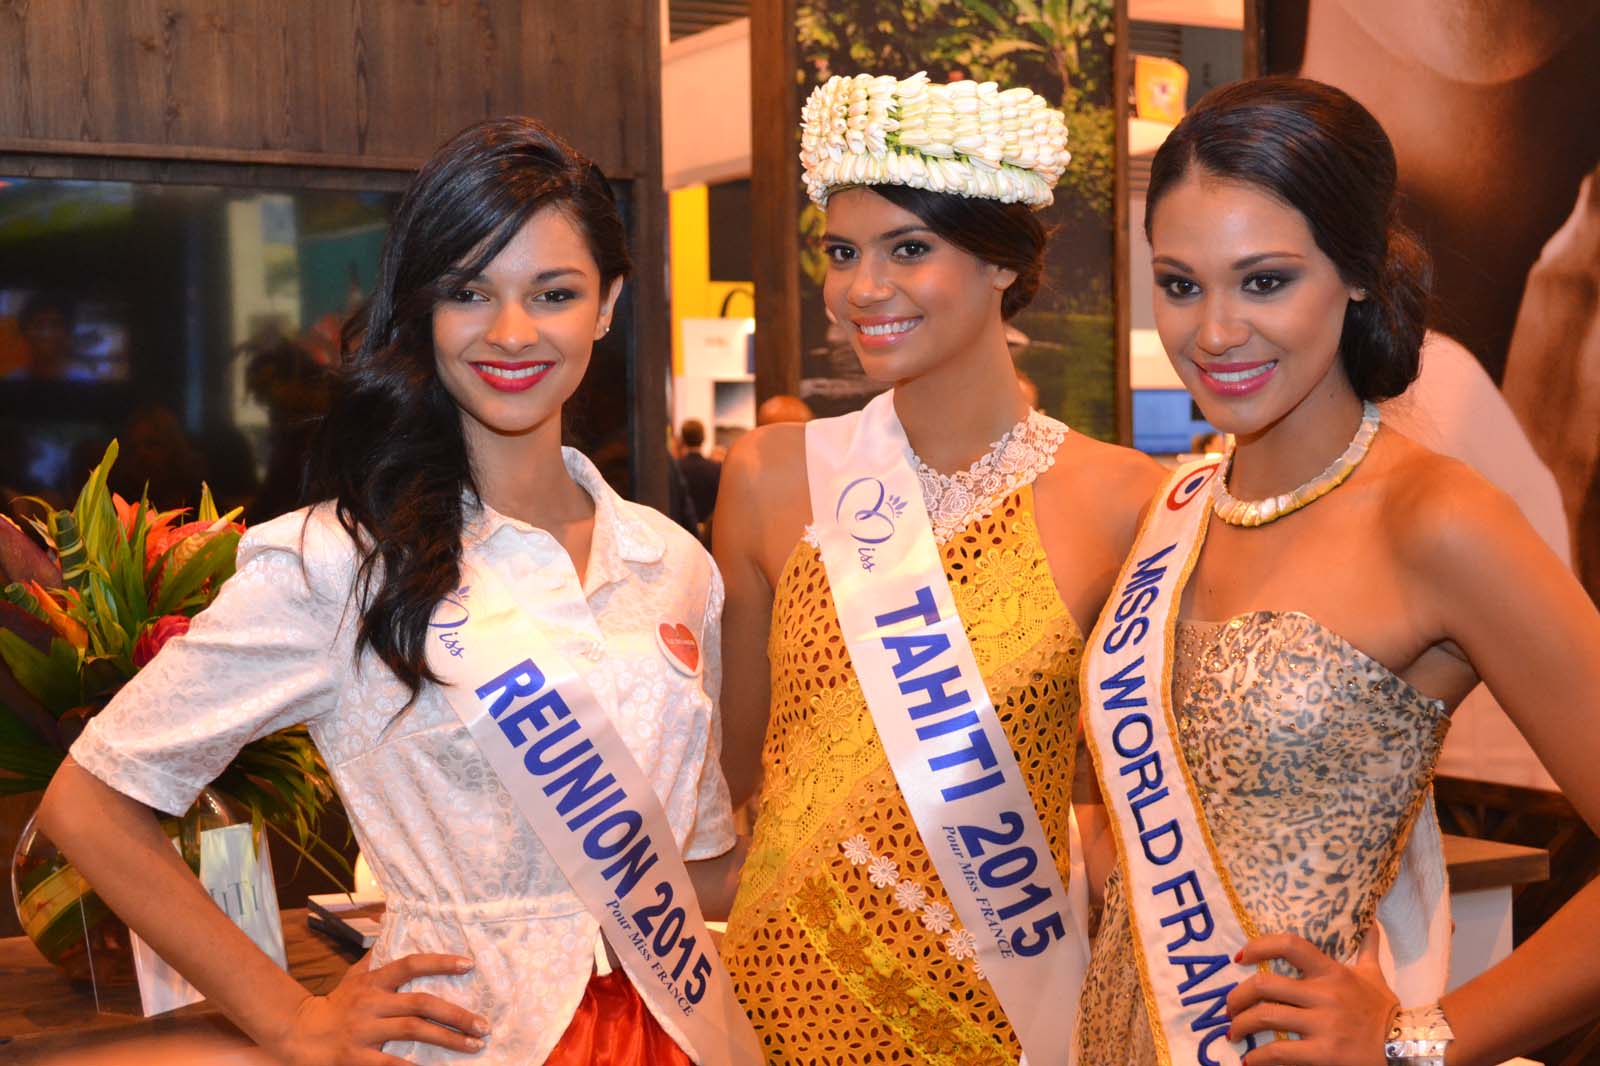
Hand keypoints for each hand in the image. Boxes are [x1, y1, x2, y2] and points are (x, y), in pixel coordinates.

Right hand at [269, 953, 489, 1065]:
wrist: (299, 1035)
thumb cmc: (335, 1005)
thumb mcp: (353, 977)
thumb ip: (377, 959)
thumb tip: (394, 926)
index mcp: (373, 982)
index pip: (410, 965)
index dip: (440, 962)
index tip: (469, 964)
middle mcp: (370, 1003)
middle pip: (420, 1004)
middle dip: (456, 1014)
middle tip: (484, 1024)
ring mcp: (364, 1031)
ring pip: (413, 1032)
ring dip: (448, 1039)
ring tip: (473, 1045)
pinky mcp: (357, 1058)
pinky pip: (392, 1063)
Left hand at [1226, 930, 1397, 1065]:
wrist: (1411, 1047)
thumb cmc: (1386, 1011)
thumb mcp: (1375, 975)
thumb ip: (1367, 949)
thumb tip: (1371, 920)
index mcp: (1332, 972)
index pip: (1290, 945)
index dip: (1259, 946)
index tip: (1239, 958)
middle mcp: (1324, 994)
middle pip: (1264, 985)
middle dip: (1237, 997)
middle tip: (1228, 1008)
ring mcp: (1323, 1024)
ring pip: (1265, 1017)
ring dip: (1240, 1025)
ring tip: (1233, 1033)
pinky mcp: (1324, 1054)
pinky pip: (1280, 1052)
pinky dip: (1258, 1058)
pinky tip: (1250, 1062)